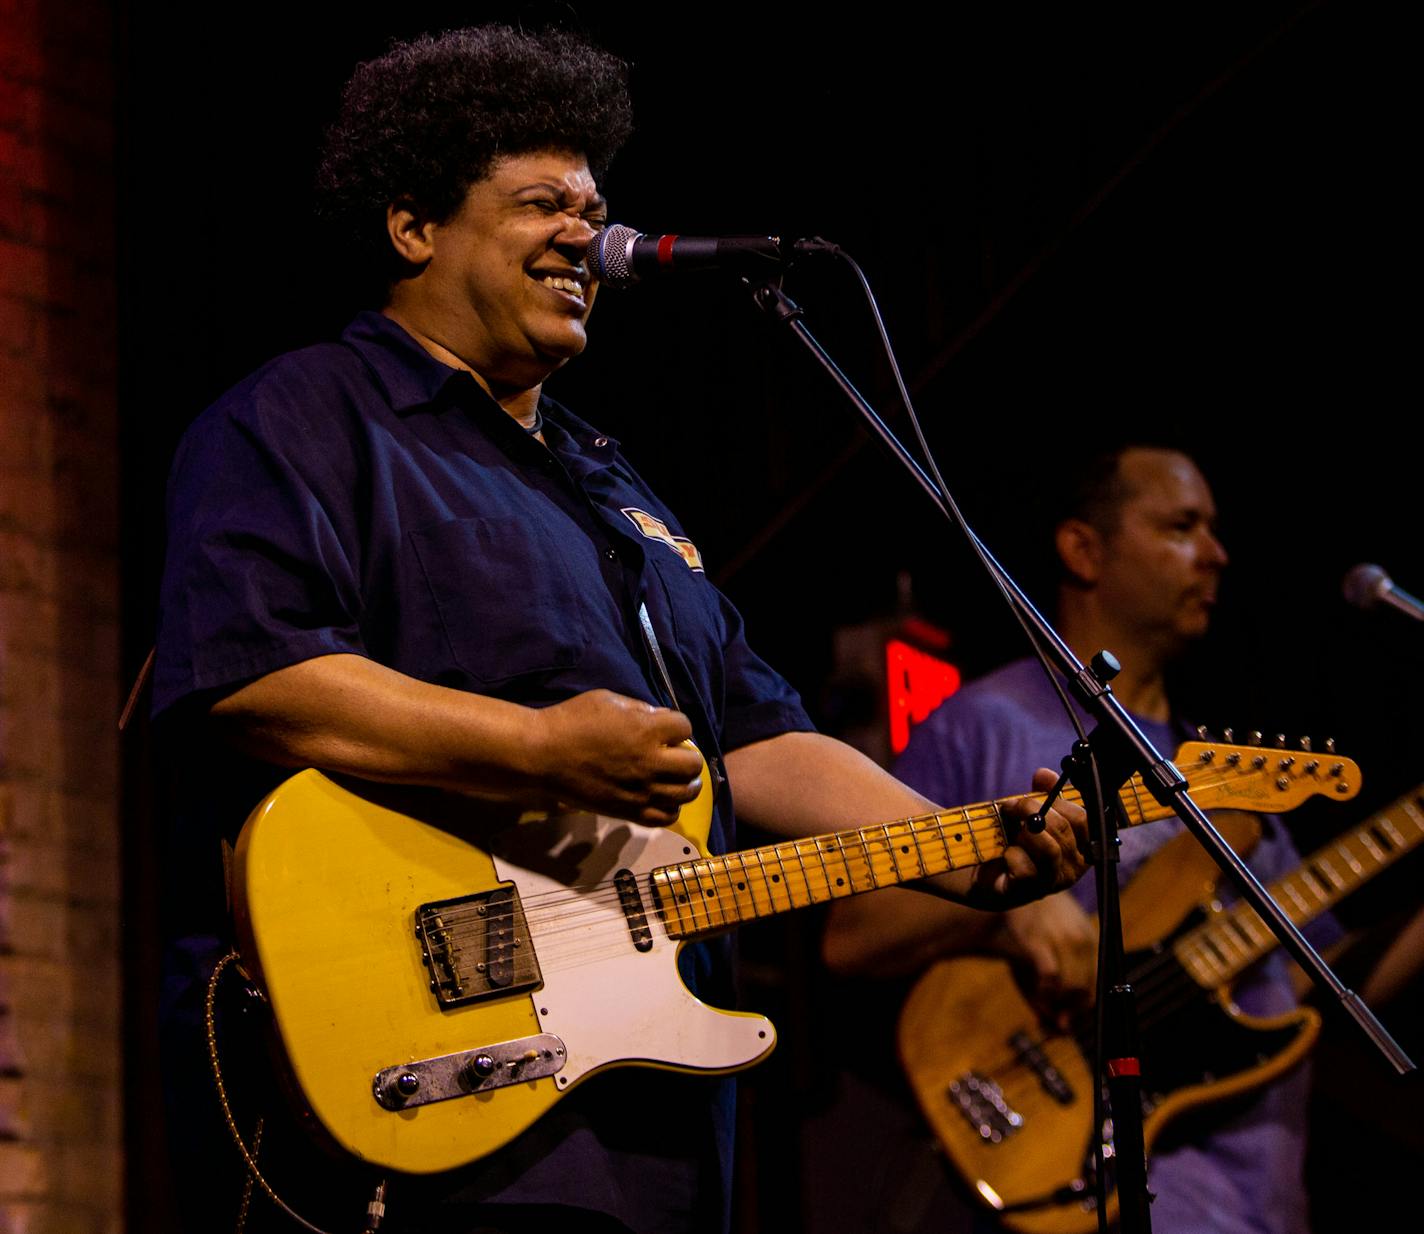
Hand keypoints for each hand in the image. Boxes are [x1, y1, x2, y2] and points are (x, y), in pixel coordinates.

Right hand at [528, 689, 703, 824]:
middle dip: (688, 756)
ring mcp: (641, 790)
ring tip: (676, 779)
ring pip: (686, 794)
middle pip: (693, 765)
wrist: (542, 755)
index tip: (667, 729)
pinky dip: (670, 808)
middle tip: (675, 754)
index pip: (685, 727)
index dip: (678, 726)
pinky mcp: (628, 811)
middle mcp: (649, 762)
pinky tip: (662, 798)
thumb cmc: (572, 721)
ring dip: (686, 784)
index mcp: (646, 730)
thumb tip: (661, 718)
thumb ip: (640, 709)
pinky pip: (665, 817)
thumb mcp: (608, 700)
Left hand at [962, 767, 1089, 908]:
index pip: (1085, 819)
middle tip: (1012, 805)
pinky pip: (1026, 868)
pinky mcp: (1029, 892)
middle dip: (1032, 809)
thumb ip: (1042, 792)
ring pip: (1049, 849)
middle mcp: (1073, 868)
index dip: (1060, 801)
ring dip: (1024, 831)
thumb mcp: (1029, 811)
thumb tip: (1045, 774)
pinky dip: (1011, 854)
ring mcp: (1052, 883)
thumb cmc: (1012, 837)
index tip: (1037, 792)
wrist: (982, 868)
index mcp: (1080, 846)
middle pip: (1063, 829)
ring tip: (1010, 829)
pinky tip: (1005, 853)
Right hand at [995, 893, 1097, 1030]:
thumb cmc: (1027, 934)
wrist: (1004, 897)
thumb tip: (1061, 1032)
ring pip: (1073, 988)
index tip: (1066, 1023)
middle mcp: (1083, 940)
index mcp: (1091, 943)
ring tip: (1041, 1008)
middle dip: (1069, 1014)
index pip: (1099, 987)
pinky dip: (1046, 994)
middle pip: (1087, 992)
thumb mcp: (1044, 963)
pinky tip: (1038, 998)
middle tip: (1051, 1023)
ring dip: (1057, 1007)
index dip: (1083, 1011)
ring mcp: (1062, 939)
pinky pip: (1051, 977)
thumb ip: (1053, 998)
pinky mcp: (1038, 940)